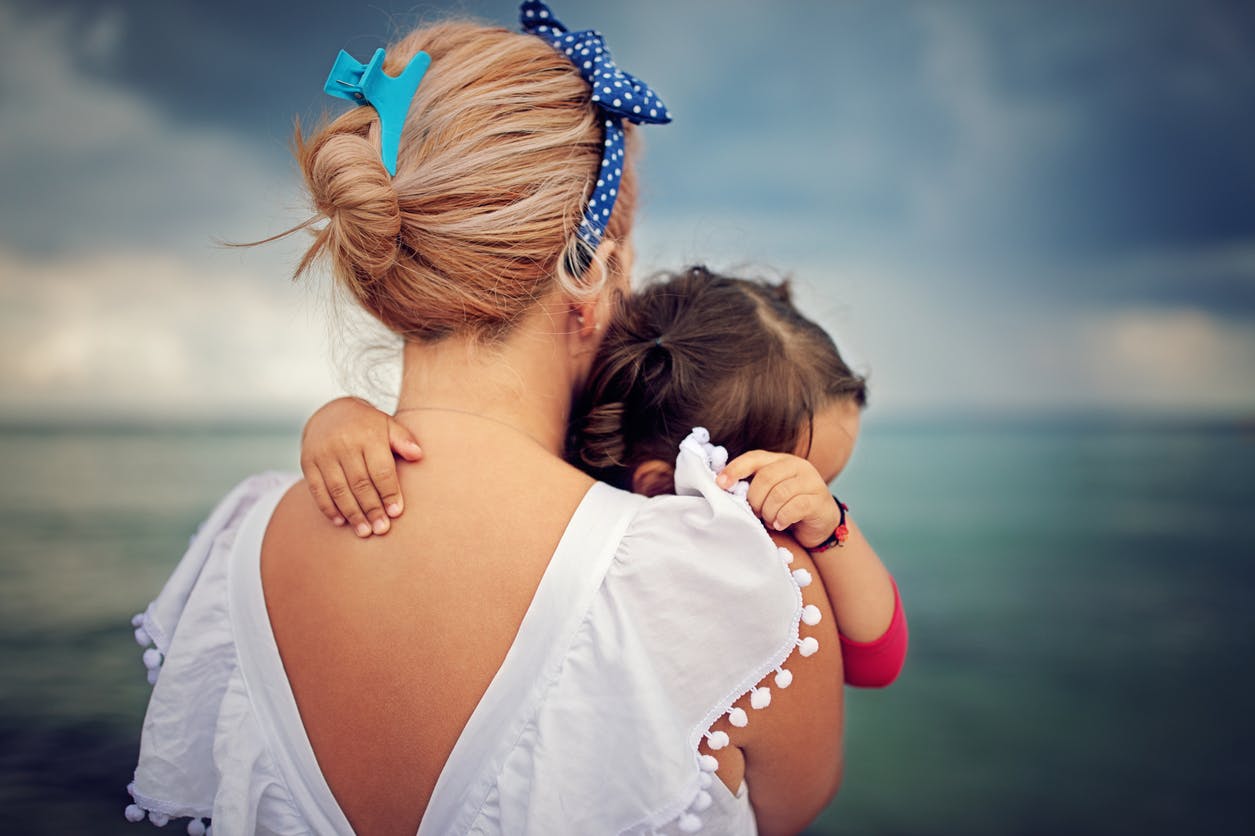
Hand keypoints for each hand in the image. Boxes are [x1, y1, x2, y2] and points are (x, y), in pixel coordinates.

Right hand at [299, 397, 422, 536]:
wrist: (330, 413)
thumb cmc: (368, 426)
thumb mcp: (388, 426)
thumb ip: (403, 440)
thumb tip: (418, 455)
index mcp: (368, 435)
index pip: (380, 470)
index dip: (389, 492)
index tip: (396, 512)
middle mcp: (344, 444)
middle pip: (360, 483)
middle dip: (372, 509)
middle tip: (381, 529)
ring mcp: (323, 454)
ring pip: (339, 489)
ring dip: (352, 513)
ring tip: (365, 531)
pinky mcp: (308, 462)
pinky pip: (318, 490)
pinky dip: (329, 508)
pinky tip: (341, 522)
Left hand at [715, 450, 841, 548]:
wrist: (821, 524)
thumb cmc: (788, 508)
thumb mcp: (769, 493)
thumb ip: (753, 486)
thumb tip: (723, 487)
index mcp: (780, 460)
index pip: (754, 458)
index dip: (735, 469)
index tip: (720, 484)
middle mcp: (797, 465)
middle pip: (765, 477)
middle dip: (754, 500)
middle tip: (755, 514)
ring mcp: (811, 481)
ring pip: (779, 493)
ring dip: (768, 512)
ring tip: (769, 520)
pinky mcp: (819, 499)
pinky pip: (794, 507)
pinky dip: (782, 518)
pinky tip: (780, 524)